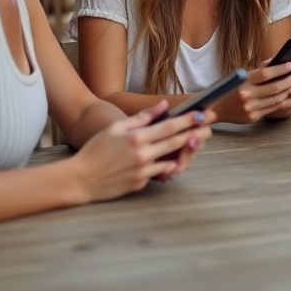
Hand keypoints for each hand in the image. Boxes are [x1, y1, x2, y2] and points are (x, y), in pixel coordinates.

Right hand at [72, 101, 212, 200]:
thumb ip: (141, 118)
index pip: (170, 126)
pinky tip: (176, 161)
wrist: (80, 179)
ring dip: (186, 151)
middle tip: (210, 126)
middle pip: (176, 142)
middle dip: (195, 132)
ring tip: (197, 142)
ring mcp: (143, 171)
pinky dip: (168, 166)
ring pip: (172, 159)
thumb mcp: (116, 128)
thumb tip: (163, 106)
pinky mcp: (141, 183)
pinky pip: (159, 173)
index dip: (189, 120)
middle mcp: (143, 154)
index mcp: (137, 137)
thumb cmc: (95, 150)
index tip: (202, 114)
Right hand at [215, 61, 290, 122]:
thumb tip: (276, 65)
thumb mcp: (239, 77)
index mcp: (243, 82)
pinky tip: (285, 95)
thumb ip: (257, 74)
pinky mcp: (252, 117)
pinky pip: (271, 108)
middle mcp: (246, 95)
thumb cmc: (229, 89)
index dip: (281, 69)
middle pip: (275, 87)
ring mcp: (250, 108)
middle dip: (289, 80)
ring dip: (288, 91)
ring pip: (276, 99)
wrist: (214, 108)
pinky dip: (281, 101)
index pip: (266, 73)